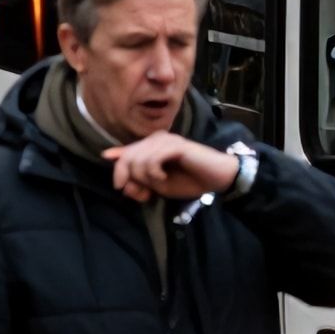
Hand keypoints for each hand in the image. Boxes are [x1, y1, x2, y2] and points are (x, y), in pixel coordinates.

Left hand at [102, 133, 239, 203]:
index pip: (125, 153)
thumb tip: (122, 186)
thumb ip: (141, 185)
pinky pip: (151, 160)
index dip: (118, 168)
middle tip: (145, 194)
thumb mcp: (159, 187)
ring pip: (137, 159)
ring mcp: (165, 140)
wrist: (216, 178)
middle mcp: (155, 139)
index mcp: (150, 146)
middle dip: (131, 179)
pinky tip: (163, 178)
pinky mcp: (175, 145)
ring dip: (145, 178)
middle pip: (127, 157)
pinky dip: (154, 173)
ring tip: (159, 184)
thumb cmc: (188, 180)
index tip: (119, 185)